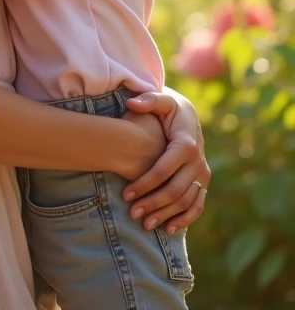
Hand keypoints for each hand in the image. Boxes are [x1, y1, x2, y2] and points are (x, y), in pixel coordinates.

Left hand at [122, 90, 209, 234]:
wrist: (188, 115)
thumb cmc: (170, 108)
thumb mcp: (162, 99)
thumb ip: (147, 99)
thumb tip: (131, 103)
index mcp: (186, 143)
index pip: (163, 169)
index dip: (145, 183)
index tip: (126, 193)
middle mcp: (198, 161)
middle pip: (174, 190)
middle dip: (152, 203)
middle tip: (132, 214)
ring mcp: (202, 174)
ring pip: (185, 201)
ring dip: (166, 214)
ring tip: (145, 224)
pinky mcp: (203, 182)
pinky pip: (197, 205)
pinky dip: (186, 219)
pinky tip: (169, 229)